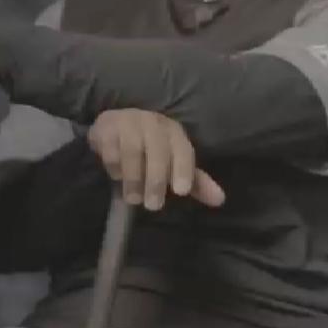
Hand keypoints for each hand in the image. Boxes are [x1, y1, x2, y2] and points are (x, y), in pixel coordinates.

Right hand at [87, 109, 224, 209]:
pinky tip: (116, 176)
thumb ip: (195, 182)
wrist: (114, 128)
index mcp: (174, 132)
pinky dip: (114, 166)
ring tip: (133, 199)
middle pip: (158, 151)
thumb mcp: (173, 164)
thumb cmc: (149, 150)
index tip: (182, 192)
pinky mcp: (107, 126)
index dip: (184, 169)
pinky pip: (111, 149)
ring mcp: (130, 121)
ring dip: (134, 178)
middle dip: (157, 180)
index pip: (183, 149)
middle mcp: (154, 123)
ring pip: (133, 150)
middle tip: (153, 206)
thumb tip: (220, 200)